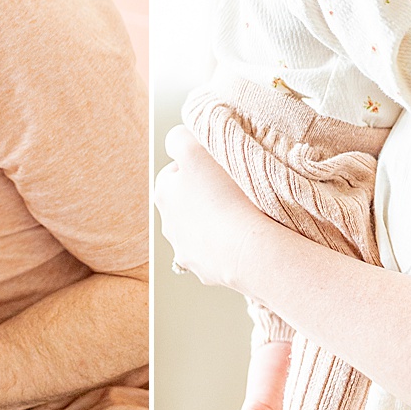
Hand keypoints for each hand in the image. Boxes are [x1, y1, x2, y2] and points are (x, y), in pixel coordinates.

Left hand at [155, 127, 271, 292]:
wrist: (247, 250)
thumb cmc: (223, 197)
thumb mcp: (195, 149)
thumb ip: (179, 138)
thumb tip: (175, 140)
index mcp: (164, 194)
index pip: (174, 171)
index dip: (196, 165)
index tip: (216, 166)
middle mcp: (169, 226)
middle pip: (186, 202)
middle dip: (204, 195)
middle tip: (231, 189)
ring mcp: (186, 252)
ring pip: (199, 230)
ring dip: (214, 222)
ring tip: (241, 215)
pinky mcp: (206, 271)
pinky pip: (215, 253)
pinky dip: (225, 246)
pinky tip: (242, 238)